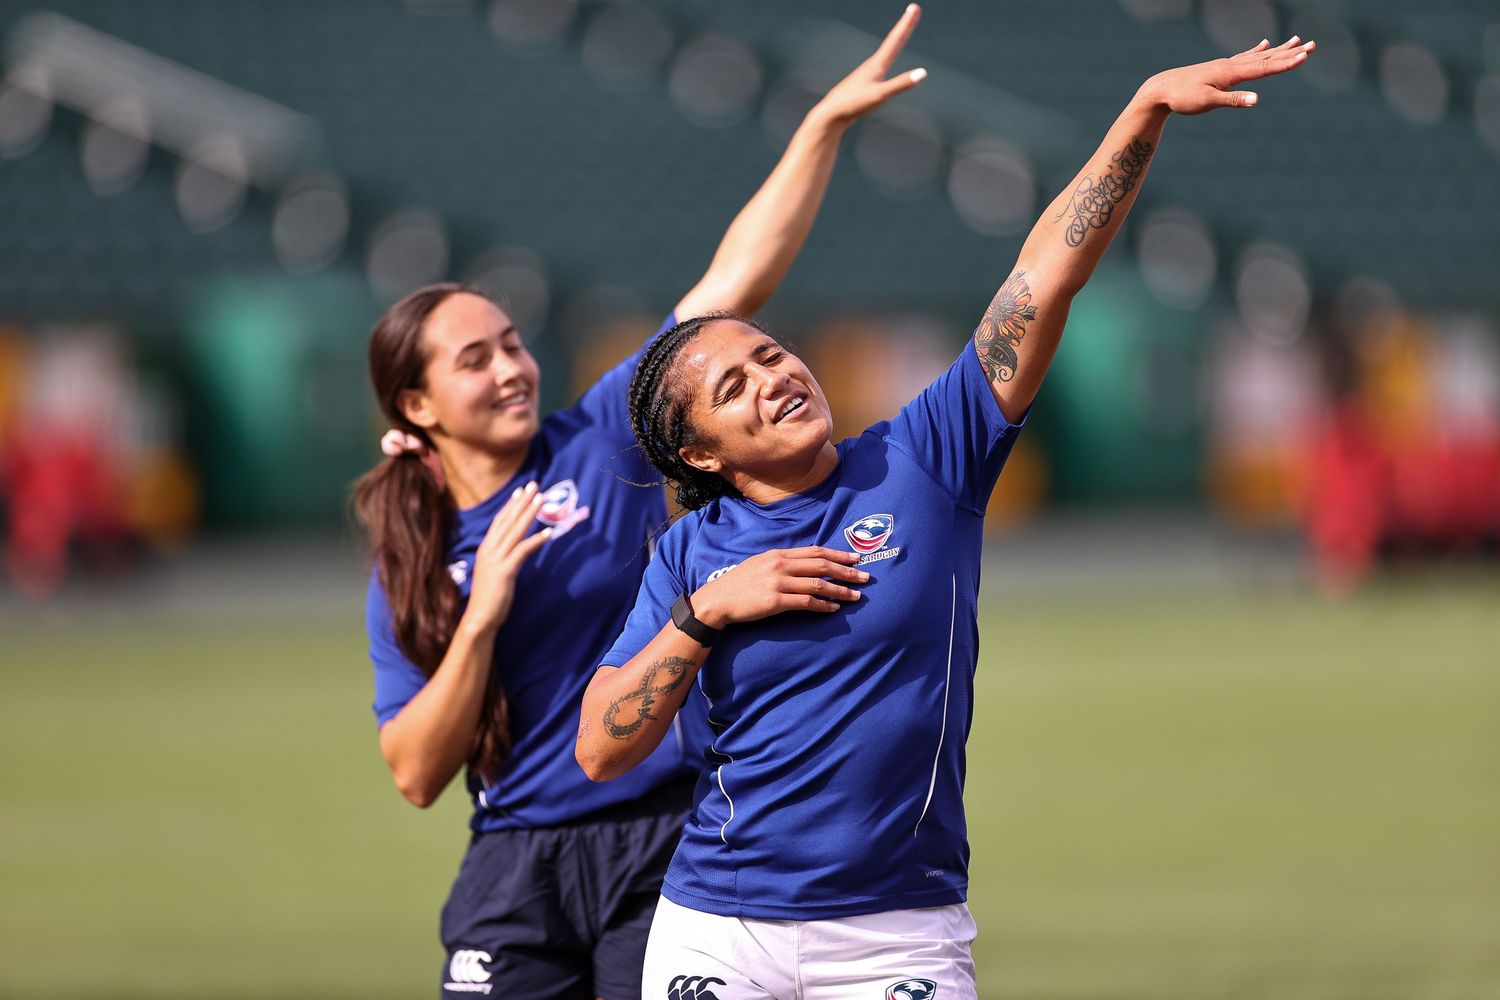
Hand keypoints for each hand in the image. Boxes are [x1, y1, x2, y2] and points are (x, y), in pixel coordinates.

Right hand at [463, 481, 551, 633]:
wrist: (480, 617)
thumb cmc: (489, 596)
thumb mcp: (494, 570)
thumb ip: (502, 557)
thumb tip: (515, 549)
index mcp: (486, 548)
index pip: (499, 521)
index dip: (511, 505)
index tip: (520, 491)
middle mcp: (489, 549)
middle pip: (508, 520)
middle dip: (522, 501)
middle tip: (534, 485)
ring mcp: (496, 559)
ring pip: (515, 530)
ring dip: (529, 513)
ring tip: (542, 499)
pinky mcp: (505, 571)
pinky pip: (522, 551)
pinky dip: (535, 540)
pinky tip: (548, 533)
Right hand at [691, 546, 867, 627]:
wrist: (718, 599)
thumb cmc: (739, 584)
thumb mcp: (760, 564)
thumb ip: (782, 563)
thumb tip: (805, 565)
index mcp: (779, 554)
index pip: (815, 551)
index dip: (838, 555)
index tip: (855, 558)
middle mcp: (781, 565)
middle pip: (822, 565)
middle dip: (846, 571)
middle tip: (865, 577)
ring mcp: (778, 582)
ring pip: (818, 584)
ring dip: (840, 590)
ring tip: (856, 596)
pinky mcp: (775, 601)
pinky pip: (806, 602)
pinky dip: (824, 605)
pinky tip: (834, 608)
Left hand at [813, 4, 927, 126]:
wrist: (830, 115)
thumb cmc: (853, 104)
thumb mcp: (880, 96)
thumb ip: (901, 84)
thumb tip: (923, 73)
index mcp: (877, 65)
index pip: (896, 40)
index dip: (907, 24)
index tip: (914, 7)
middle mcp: (872, 66)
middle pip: (892, 42)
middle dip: (904, 27)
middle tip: (913, 10)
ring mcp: (866, 75)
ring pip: (884, 55)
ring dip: (895, 42)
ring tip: (902, 31)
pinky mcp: (862, 86)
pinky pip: (879, 70)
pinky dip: (886, 61)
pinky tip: (881, 68)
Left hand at [1139, 35, 1315, 114]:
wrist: (1160, 89)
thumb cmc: (1182, 98)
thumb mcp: (1207, 102)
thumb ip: (1232, 100)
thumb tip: (1256, 100)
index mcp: (1231, 72)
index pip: (1265, 67)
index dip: (1286, 63)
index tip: (1306, 57)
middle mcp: (1231, 65)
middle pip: (1267, 58)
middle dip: (1290, 53)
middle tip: (1313, 45)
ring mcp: (1226, 65)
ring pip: (1259, 55)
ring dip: (1279, 49)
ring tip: (1297, 40)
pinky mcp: (1220, 68)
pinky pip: (1244, 57)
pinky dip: (1257, 50)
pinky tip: (1264, 44)